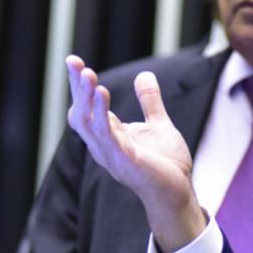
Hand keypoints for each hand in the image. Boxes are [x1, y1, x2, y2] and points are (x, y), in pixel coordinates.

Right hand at [65, 55, 204, 252]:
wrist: (179, 192)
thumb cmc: (166, 164)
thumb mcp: (159, 124)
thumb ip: (150, 101)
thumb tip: (144, 75)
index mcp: (109, 135)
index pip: (88, 106)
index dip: (80, 85)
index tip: (74, 61)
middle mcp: (103, 144)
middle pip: (81, 113)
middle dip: (76, 88)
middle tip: (74, 62)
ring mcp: (111, 154)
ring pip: (88, 123)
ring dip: (86, 98)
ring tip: (88, 74)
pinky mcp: (124, 160)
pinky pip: (107, 136)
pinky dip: (102, 115)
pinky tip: (103, 94)